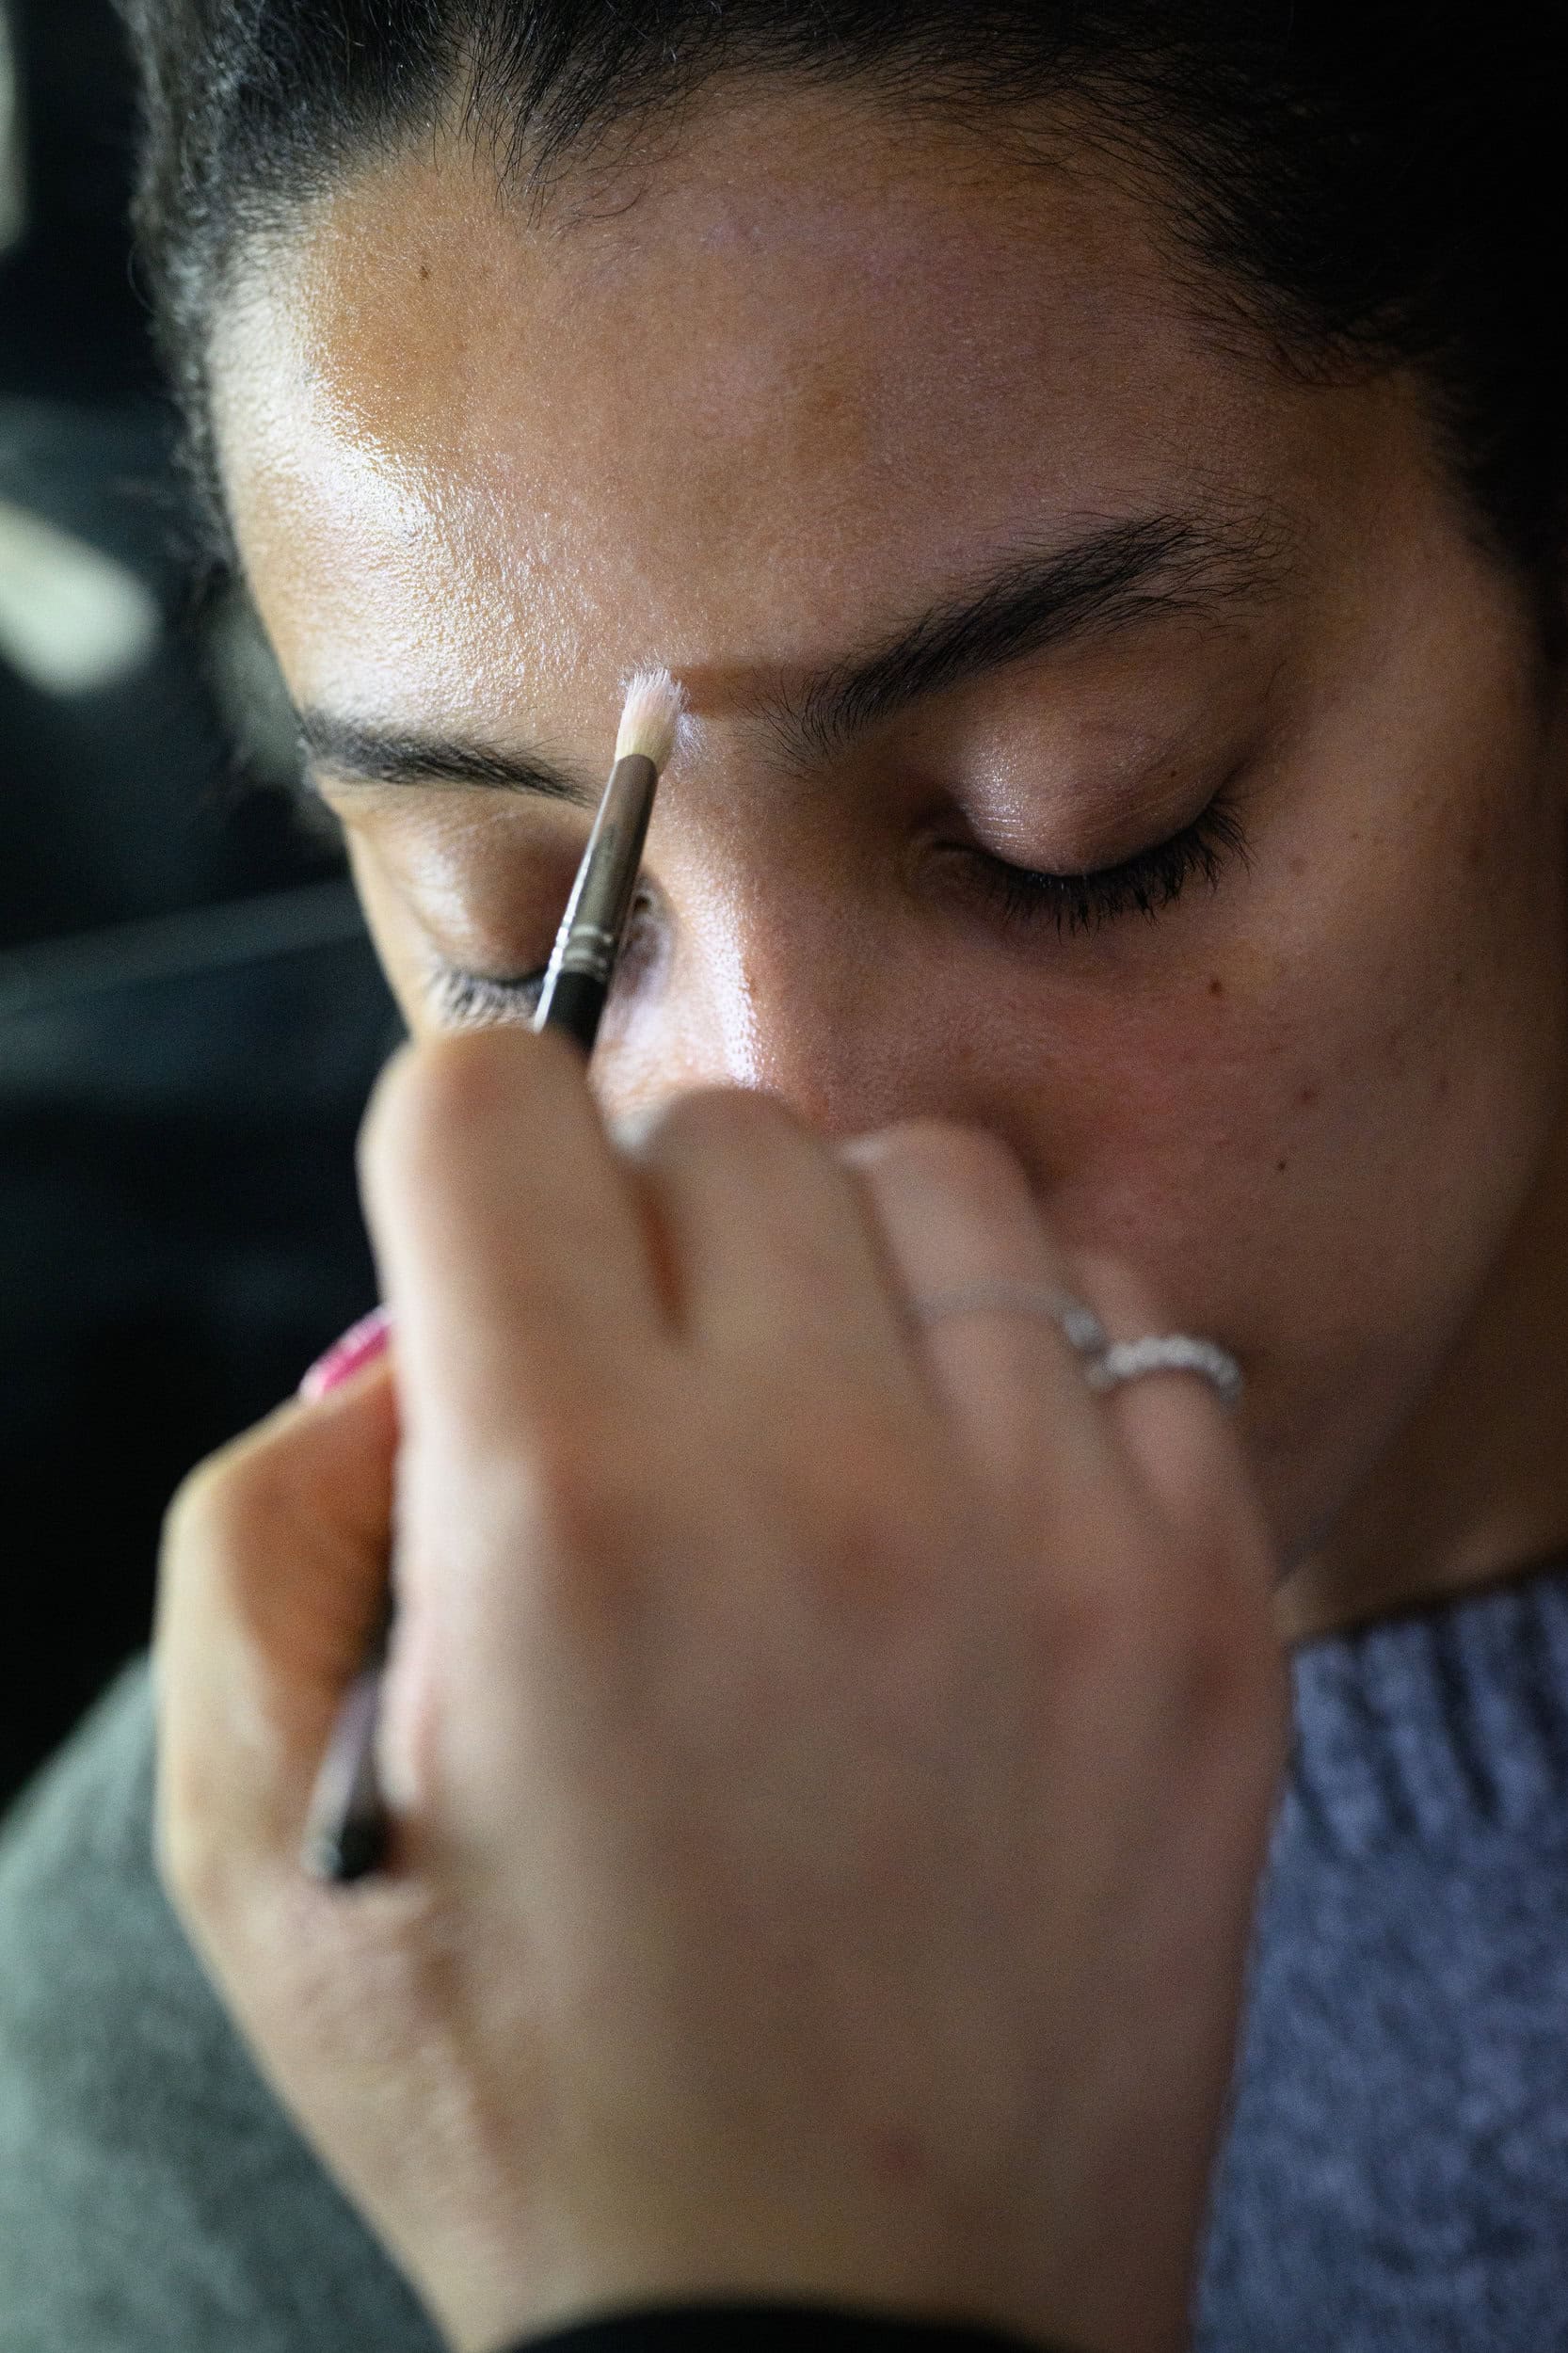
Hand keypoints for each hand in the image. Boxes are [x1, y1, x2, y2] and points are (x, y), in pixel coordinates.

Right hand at [155, 1028, 1286, 2352]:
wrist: (842, 2342)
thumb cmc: (532, 2094)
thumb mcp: (259, 1835)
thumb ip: (271, 1522)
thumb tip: (408, 1339)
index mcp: (563, 1507)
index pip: (491, 1100)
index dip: (459, 1156)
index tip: (491, 1259)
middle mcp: (822, 1476)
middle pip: (727, 1123)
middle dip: (649, 1229)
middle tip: (646, 1402)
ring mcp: (1052, 1533)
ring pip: (941, 1180)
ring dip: (852, 1274)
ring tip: (821, 1443)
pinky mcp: (1208, 1610)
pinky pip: (1131, 1331)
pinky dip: (1036, 1386)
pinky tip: (975, 1528)